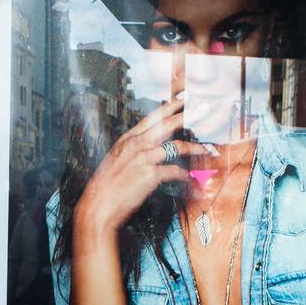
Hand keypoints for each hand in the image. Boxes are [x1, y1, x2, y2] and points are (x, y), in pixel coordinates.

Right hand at [72, 97, 195, 238]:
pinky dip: (185, 176)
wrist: (98, 205)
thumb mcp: (116, 161)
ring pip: (177, 146)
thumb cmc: (105, 187)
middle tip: (203, 108)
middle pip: (167, 124)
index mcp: (127, 140)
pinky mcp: (150, 175)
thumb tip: (151, 148)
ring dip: (195, 148)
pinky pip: (175, 171)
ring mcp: (143, 159)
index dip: (169, 107)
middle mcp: (135, 145)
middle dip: (188, 115)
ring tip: (207, 149)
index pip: (152, 118)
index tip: (182, 98)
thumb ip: (133, 151)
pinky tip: (190, 179)